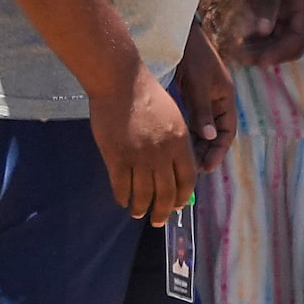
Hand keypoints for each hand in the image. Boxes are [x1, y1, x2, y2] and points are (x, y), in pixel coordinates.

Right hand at [89, 61, 194, 220]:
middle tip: (158, 220)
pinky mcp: (117, 156)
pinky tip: (122, 200)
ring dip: (141, 208)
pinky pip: (121, 184)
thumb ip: (176, 142)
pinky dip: (122, 196)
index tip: (176, 206)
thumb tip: (174, 165)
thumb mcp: (174, 118)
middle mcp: (162, 154)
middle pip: (166, 192)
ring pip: (143, 193)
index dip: (181, 197)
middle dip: (162, 211)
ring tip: (137, 214)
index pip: (186, 180)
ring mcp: (139, 157)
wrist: (121, 83)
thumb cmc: (148, 96)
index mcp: (180, 144)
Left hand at [176, 20, 235, 176]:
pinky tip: (176, 144)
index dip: (219, 151)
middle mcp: (217, 102)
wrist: (181, 36)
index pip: (226, 132)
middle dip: (206, 152)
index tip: (207, 168)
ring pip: (202, 129)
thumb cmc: (193, 57)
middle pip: (215, 134)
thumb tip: (209, 138)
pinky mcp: (190, 97)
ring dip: (196, 145)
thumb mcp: (198, 84)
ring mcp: (204, 100)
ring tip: (184, 163)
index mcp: (225, 100)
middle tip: (193, 171)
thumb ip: (202, 111)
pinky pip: (192, 120)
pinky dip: (186, 133)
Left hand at [235, 0, 303, 65]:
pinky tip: (235, 36)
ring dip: (259, 46)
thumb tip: (263, 33)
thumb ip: (267, 0)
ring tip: (236, 51)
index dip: (280, 52)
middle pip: (287, 40)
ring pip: (274, 34)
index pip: (300, 37)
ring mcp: (284, 1)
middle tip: (240, 59)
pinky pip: (264, 22)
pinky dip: (252, 32)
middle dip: (267, 52)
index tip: (258, 61)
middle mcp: (298, 4)